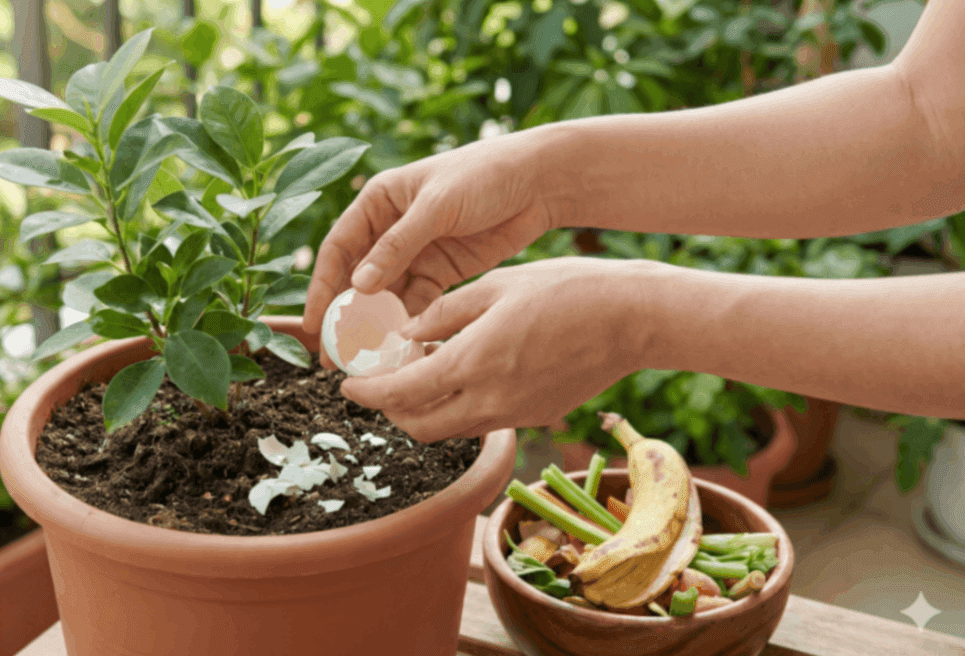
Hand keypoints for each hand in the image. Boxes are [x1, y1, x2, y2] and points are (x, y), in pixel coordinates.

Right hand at [302, 131, 563, 368]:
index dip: (323, 287)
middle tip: (335, 356)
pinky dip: (409, 326)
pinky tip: (403, 350)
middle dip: (345, 317)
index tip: (316, 323)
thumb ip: (398, 245)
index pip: (338, 249)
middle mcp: (390, 229)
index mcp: (378, 202)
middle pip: (357, 279)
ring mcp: (416, 253)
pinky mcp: (442, 272)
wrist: (540, 181)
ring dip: (375, 327)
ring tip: (367, 362)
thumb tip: (358, 286)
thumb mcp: (437, 206)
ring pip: (385, 297)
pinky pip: (417, 304)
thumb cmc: (484, 175)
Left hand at [338, 258, 652, 441]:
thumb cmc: (566, 289)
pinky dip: (461, 407)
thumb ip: (443, 314)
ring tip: (420, 374)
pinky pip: (483, 421)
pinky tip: (465, 373)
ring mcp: (516, 414)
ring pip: (451, 429)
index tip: (347, 386)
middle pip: (419, 426)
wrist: (632, 318)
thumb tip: (406, 334)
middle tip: (378, 384)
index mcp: (473, 362)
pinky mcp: (537, 417)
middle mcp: (491, 399)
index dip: (367, 393)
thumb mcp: (494, 286)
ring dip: (425, 411)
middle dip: (390, 411)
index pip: (400, 392)